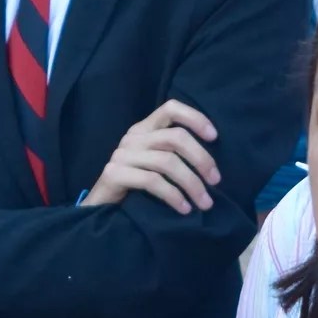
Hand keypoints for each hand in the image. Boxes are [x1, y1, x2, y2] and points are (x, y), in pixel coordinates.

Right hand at [85, 100, 221, 213]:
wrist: (101, 209)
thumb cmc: (135, 188)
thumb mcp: (155, 165)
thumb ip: (174, 154)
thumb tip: (212, 163)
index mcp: (144, 129)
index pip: (170, 108)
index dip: (195, 118)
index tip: (215, 137)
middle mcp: (132, 137)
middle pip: (175, 138)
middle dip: (202, 159)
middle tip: (216, 181)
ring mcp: (122, 155)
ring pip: (167, 162)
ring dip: (192, 184)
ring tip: (205, 203)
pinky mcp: (114, 174)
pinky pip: (153, 181)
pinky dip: (174, 196)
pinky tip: (184, 209)